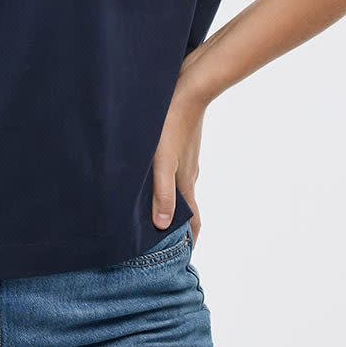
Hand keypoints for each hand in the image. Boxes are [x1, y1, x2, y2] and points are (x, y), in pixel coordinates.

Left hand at [149, 82, 206, 245]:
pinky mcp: (181, 143)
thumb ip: (161, 193)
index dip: (190, 242)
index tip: (184, 259)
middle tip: (162, 240)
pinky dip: (166, 183)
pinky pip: (174, 171)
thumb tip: (163, 227)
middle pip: (186, 208)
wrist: (190, 87)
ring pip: (179, 189)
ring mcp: (187, 159)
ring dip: (171, 204)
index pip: (194, 222)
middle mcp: (189, 174)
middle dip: (178, 227)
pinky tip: (151, 176)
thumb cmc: (172, 123)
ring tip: (152, 212)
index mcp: (186, 183)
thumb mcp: (162, 162)